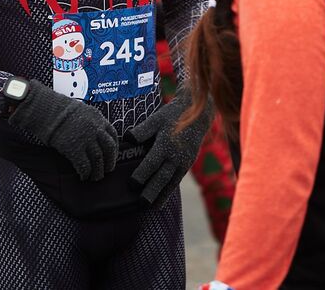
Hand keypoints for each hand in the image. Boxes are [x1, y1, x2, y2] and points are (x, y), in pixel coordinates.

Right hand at [8, 79, 117, 180]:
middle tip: (107, 169)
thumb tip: (95, 137)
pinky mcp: (74, 149)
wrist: (47, 109)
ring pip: (98, 160)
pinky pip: (84, 165)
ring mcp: (85, 139)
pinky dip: (85, 173)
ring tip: (95, 177)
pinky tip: (83, 176)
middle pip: (109, 149)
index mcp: (98, 118)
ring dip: (98, 171)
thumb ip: (92, 123)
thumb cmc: (60, 109)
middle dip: (109, 162)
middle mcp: (95, 129)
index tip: (112, 155)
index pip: (113, 136)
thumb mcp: (82, 111)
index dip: (114, 148)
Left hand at [125, 89, 209, 206]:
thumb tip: (127, 139)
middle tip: (141, 203)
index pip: (152, 164)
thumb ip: (142, 131)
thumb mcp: (156, 119)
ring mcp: (184, 162)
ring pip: (171, 182)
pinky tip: (161, 200)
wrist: (197, 116)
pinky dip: (169, 191)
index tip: (131, 184)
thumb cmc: (172, 116)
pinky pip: (177, 180)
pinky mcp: (187, 164)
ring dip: (162, 196)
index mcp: (166, 145)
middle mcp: (176, 156)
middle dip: (152, 191)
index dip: (142, 175)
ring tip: (152, 208)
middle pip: (162, 177)